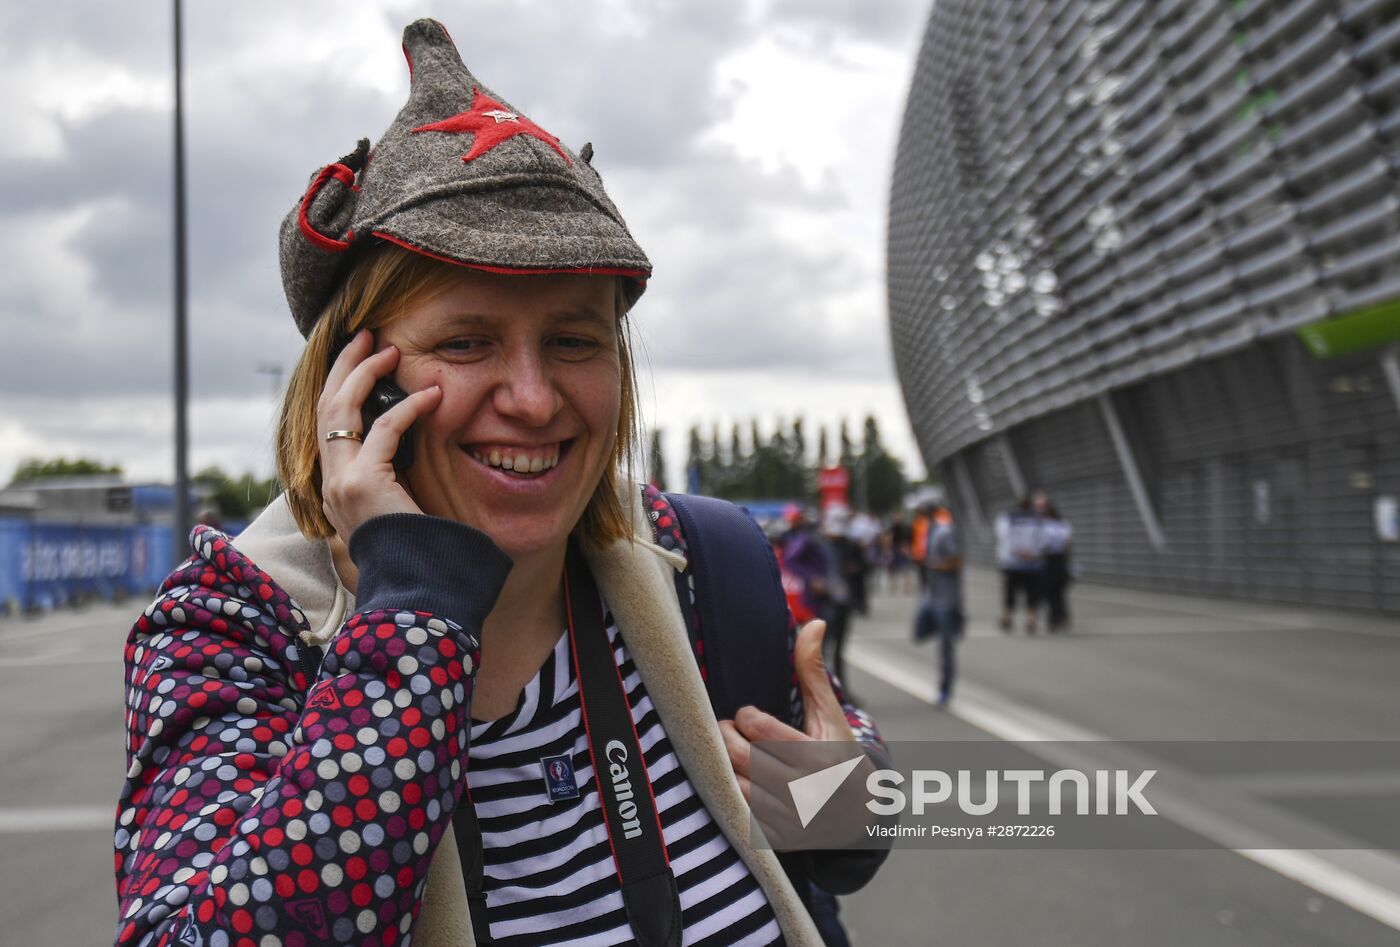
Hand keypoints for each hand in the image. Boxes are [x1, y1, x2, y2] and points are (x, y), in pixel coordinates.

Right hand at [318, 329, 442, 538]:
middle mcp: (329, 482)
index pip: (327, 425)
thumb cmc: (422, 551)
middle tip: (367, 336)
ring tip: (389, 349)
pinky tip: (433, 395)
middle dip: (345, 365)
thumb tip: (415, 441)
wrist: (418, 589)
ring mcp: (340, 482)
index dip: (341, 386)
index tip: (363, 360)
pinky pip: (385, 429)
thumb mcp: (401, 507)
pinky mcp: (363, 484)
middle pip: (325, 406)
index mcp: (335, 487)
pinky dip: (410, 407)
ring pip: (339, 408)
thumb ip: (396, 477)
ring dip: (365, 372)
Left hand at [718, 620, 854, 803]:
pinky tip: (734, 779)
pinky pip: (736, 814)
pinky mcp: (777, 841)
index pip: (760, 728)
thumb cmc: (840, 755)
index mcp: (822, 757)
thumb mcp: (832, 716)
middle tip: (728, 729)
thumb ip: (813, 672)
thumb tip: (811, 621)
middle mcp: (807, 792)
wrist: (860, 818)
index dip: (747, 716)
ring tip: (729, 752)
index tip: (749, 716)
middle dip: (727, 736)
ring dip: (723, 765)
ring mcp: (791, 820)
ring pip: (733, 785)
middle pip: (741, 756)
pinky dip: (727, 794)